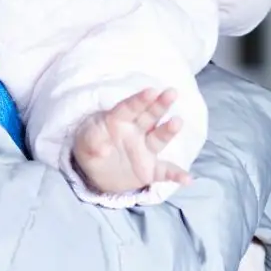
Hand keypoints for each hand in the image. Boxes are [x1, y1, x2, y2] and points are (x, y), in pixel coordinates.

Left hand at [72, 88, 192, 195]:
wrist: (96, 172)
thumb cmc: (91, 147)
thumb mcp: (84, 143)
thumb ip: (92, 142)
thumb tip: (102, 148)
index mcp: (118, 121)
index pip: (129, 108)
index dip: (139, 100)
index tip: (151, 91)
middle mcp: (136, 132)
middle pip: (149, 116)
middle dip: (160, 104)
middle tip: (171, 93)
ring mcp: (145, 149)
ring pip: (159, 138)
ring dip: (168, 130)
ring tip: (177, 122)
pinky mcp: (150, 169)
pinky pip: (165, 171)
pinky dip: (176, 175)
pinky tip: (187, 178)